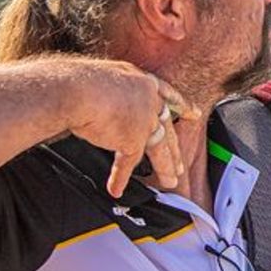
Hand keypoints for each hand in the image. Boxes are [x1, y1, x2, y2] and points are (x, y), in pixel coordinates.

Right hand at [61, 59, 200, 196]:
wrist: (77, 89)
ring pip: (160, 148)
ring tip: (170, 182)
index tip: (194, 114)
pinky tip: (116, 189)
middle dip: (175, 149)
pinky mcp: (133, 139)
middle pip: (167, 127)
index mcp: (141, 82)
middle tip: (182, 164)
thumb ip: (111, 95)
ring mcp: (144, 120)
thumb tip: (99, 105)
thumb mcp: (103, 80)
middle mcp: (148, 100)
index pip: (167, 94)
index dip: (182, 105)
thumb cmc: (79, 81)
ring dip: (165, 167)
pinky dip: (119, 178)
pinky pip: (128, 163)